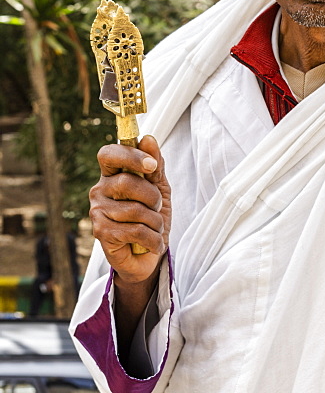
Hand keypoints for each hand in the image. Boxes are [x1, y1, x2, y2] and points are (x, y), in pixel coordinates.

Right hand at [89, 134, 170, 287]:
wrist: (149, 254)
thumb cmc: (152, 215)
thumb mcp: (160, 188)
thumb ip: (155, 165)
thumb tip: (148, 138)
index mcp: (112, 174)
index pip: (109, 153)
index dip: (130, 156)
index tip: (151, 166)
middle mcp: (99, 190)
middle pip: (126, 182)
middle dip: (152, 196)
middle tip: (157, 207)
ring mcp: (97, 212)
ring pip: (134, 209)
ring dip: (155, 221)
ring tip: (155, 228)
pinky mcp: (101, 233)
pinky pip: (135, 230)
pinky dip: (153, 238)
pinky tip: (153, 243)